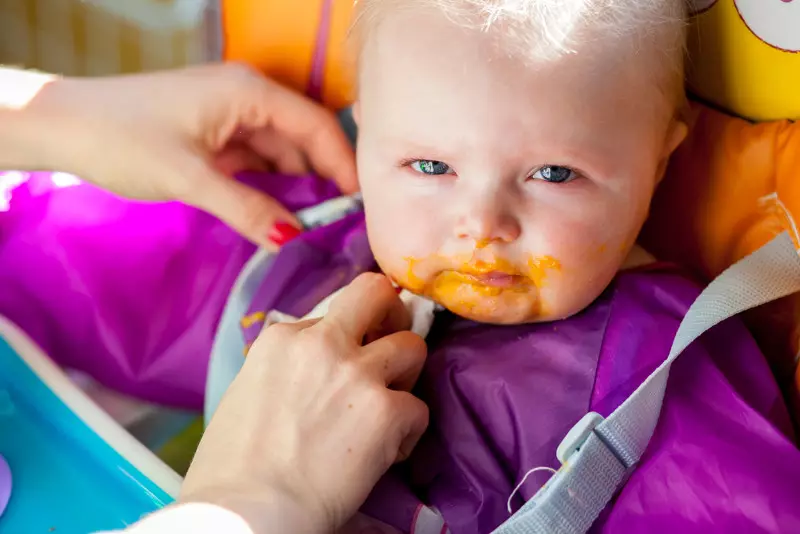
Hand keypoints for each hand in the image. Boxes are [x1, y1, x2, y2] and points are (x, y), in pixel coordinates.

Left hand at [24, 63, 357, 247]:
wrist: (63, 127)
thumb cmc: (125, 139)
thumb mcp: (191, 178)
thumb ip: (247, 209)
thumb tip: (294, 241)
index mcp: (250, 93)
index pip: (317, 127)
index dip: (345, 167)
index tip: (364, 208)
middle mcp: (248, 100)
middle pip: (304, 141)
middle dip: (325, 182)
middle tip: (345, 227)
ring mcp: (231, 119)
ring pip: (282, 155)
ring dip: (298, 189)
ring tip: (318, 231)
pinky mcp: (215, 138)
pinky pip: (258, 164)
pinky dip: (271, 189)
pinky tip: (282, 219)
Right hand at [180, 273, 428, 533]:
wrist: (246, 512)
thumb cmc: (231, 467)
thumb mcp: (245, 393)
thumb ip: (285, 369)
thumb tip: (309, 377)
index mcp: (282, 337)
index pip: (331, 314)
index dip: (342, 341)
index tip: (340, 368)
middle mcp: (323, 343)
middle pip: (375, 293)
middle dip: (391, 313)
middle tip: (390, 343)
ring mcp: (358, 373)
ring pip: (412, 345)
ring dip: (406, 375)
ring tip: (389, 406)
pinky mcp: (387, 411)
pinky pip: (419, 408)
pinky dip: (408, 432)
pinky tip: (386, 454)